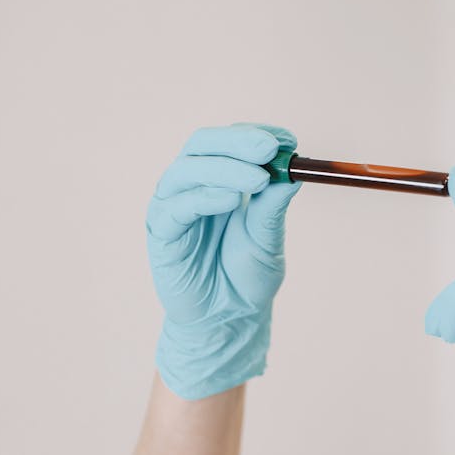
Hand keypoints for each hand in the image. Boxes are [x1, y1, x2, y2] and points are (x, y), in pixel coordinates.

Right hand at [145, 122, 300, 399]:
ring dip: (226, 168)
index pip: (230, 142)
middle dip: (237, 142)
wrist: (229, 320)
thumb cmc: (247, 278)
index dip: (256, 134)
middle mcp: (192, 186)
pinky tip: (230, 201)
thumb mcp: (268, 239)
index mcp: (220, 180)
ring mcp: (173, 206)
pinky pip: (177, 206)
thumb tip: (293, 171)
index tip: (287, 139)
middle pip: (203, 145)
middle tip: (269, 148)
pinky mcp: (161, 232)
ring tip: (259, 178)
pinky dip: (204, 197)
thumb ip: (273, 206)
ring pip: (188, 170)